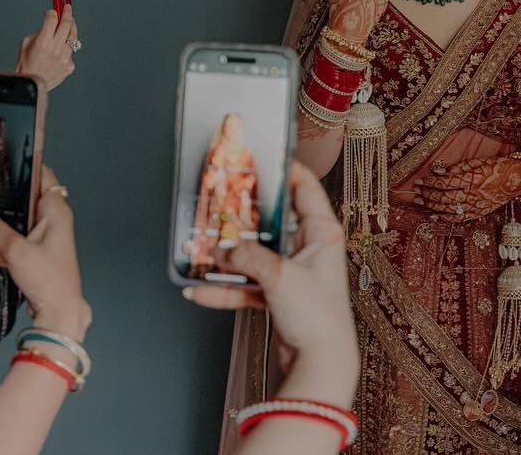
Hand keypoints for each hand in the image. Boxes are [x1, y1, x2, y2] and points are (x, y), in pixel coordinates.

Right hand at [0, 166, 90, 339]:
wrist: (57, 313)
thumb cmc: (48, 279)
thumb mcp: (17, 251)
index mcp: (54, 211)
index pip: (43, 177)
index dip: (26, 166)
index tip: (7, 158)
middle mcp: (48, 221)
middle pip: (20, 201)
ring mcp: (37, 239)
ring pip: (9, 224)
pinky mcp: (28, 256)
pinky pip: (4, 247)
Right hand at [16, 5, 78, 90]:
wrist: (31, 84)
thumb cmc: (26, 64)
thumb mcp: (26, 43)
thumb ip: (39, 32)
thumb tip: (50, 25)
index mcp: (43, 43)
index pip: (52, 20)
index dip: (53, 12)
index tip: (54, 10)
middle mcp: (55, 50)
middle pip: (66, 25)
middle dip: (67, 13)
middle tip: (67, 9)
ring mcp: (64, 58)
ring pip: (73, 37)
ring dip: (72, 28)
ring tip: (70, 24)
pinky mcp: (69, 66)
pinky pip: (71, 52)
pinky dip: (67, 48)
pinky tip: (62, 48)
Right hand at [185, 162, 356, 406]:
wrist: (320, 364)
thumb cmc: (317, 316)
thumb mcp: (280, 275)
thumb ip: (247, 257)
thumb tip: (221, 250)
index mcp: (321, 233)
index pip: (305, 188)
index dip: (285, 171)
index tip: (262, 157)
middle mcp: (308, 249)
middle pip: (272, 221)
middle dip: (244, 215)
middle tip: (221, 199)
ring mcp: (292, 272)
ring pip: (254, 254)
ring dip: (228, 255)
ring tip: (200, 248)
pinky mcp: (278, 296)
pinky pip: (246, 285)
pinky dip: (224, 288)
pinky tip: (199, 290)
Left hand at [413, 154, 520, 221]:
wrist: (516, 180)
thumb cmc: (496, 166)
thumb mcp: (476, 162)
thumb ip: (456, 168)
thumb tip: (437, 172)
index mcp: (471, 178)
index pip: (444, 182)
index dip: (429, 182)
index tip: (419, 181)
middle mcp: (472, 194)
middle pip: (444, 197)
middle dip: (427, 195)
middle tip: (416, 193)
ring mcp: (475, 205)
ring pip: (448, 209)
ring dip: (432, 206)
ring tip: (420, 203)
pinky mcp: (478, 213)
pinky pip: (458, 218)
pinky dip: (444, 218)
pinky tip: (433, 215)